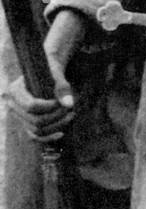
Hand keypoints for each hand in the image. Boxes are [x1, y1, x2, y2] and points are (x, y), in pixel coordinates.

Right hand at [4, 9, 83, 143]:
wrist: (46, 73)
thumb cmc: (51, 72)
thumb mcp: (57, 75)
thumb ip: (63, 88)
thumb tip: (69, 105)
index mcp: (14, 90)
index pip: (31, 106)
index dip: (50, 107)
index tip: (62, 101)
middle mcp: (12, 104)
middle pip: (35, 121)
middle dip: (57, 116)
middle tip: (70, 109)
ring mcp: (18, 115)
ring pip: (37, 130)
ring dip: (57, 125)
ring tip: (71, 115)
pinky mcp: (25, 123)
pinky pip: (34, 136)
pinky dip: (48, 137)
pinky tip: (61, 133)